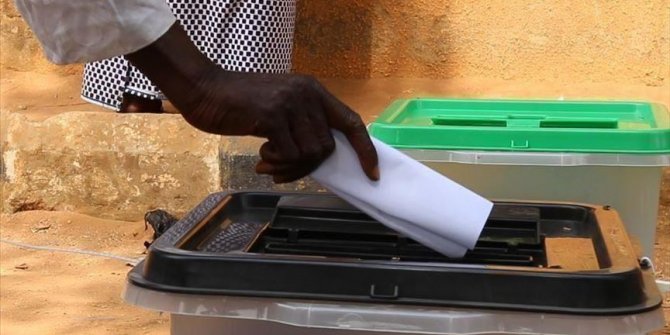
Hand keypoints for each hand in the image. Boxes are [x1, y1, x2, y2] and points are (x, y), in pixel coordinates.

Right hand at [127, 23, 377, 182]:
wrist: (204, 91)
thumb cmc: (239, 103)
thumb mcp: (280, 108)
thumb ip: (301, 126)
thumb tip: (318, 157)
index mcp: (313, 91)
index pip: (351, 121)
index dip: (365, 148)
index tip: (372, 172)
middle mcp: (307, 94)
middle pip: (326, 147)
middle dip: (306, 167)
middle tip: (280, 169)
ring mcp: (290, 103)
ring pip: (310, 154)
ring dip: (289, 167)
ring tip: (267, 163)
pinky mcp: (273, 116)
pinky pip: (290, 155)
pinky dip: (277, 164)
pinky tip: (260, 158)